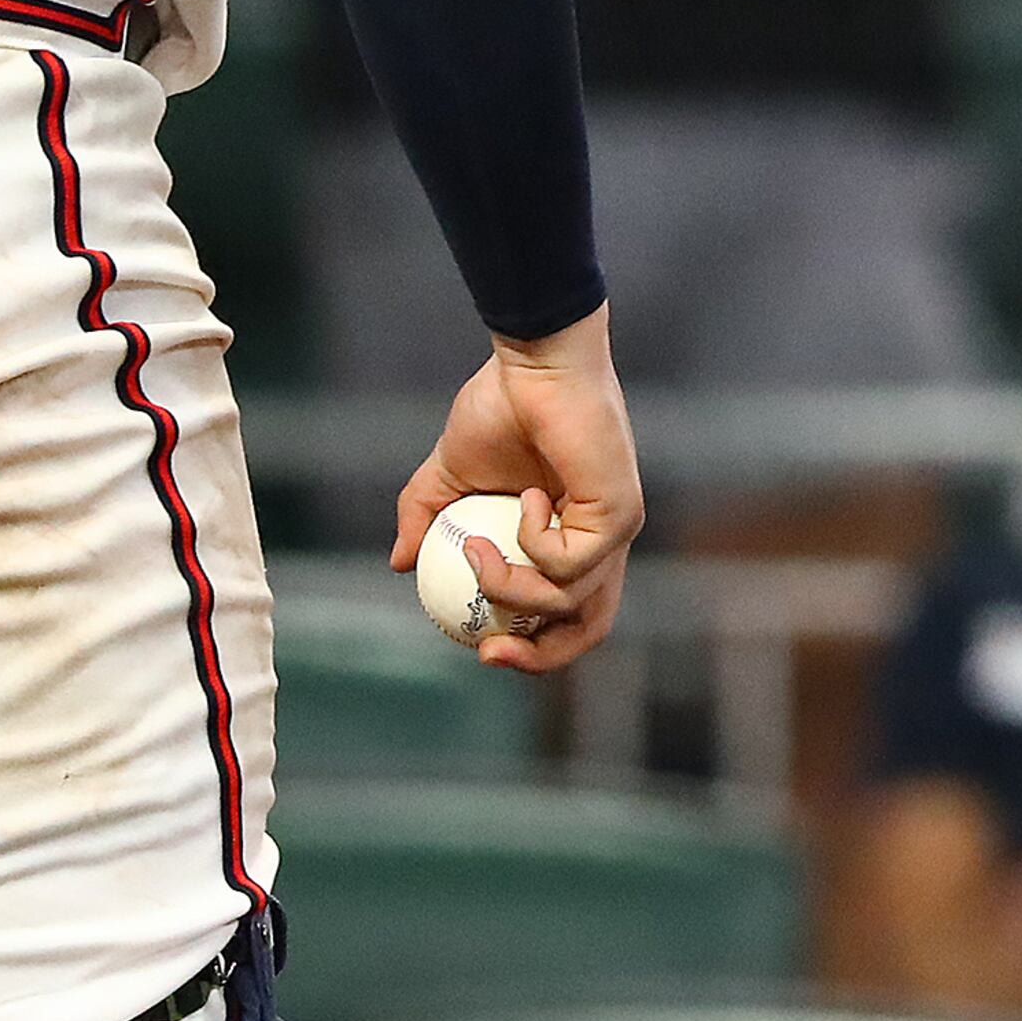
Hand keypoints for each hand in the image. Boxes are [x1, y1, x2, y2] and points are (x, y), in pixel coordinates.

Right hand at [390, 304, 643, 673]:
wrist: (533, 364)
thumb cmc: (501, 406)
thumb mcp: (449, 472)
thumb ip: (427, 518)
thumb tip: (400, 565)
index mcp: (573, 538)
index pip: (568, 616)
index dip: (531, 647)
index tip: (478, 646)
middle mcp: (603, 541)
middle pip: (588, 628)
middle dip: (539, 657)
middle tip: (486, 649)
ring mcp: (616, 528)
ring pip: (566, 601)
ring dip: (507, 586)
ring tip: (475, 546)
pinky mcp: (621, 514)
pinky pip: (567, 562)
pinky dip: (531, 543)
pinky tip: (525, 497)